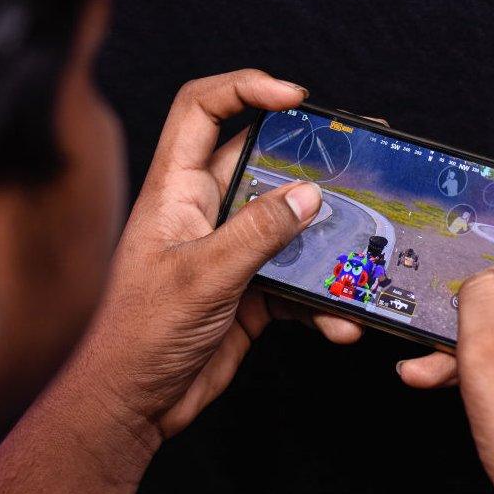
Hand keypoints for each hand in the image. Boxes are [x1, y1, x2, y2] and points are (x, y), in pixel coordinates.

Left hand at [91, 69, 373, 435]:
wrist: (132, 404)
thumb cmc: (139, 334)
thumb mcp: (203, 276)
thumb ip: (258, 232)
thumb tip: (309, 193)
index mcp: (175, 190)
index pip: (201, 110)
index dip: (245, 88)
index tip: (295, 97)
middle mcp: (204, 212)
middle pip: (260, 164)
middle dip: (308, 163)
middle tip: (357, 160)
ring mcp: (229, 252)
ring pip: (287, 226)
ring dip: (324, 241)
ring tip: (361, 249)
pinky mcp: (248, 292)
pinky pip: (295, 281)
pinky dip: (319, 299)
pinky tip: (337, 322)